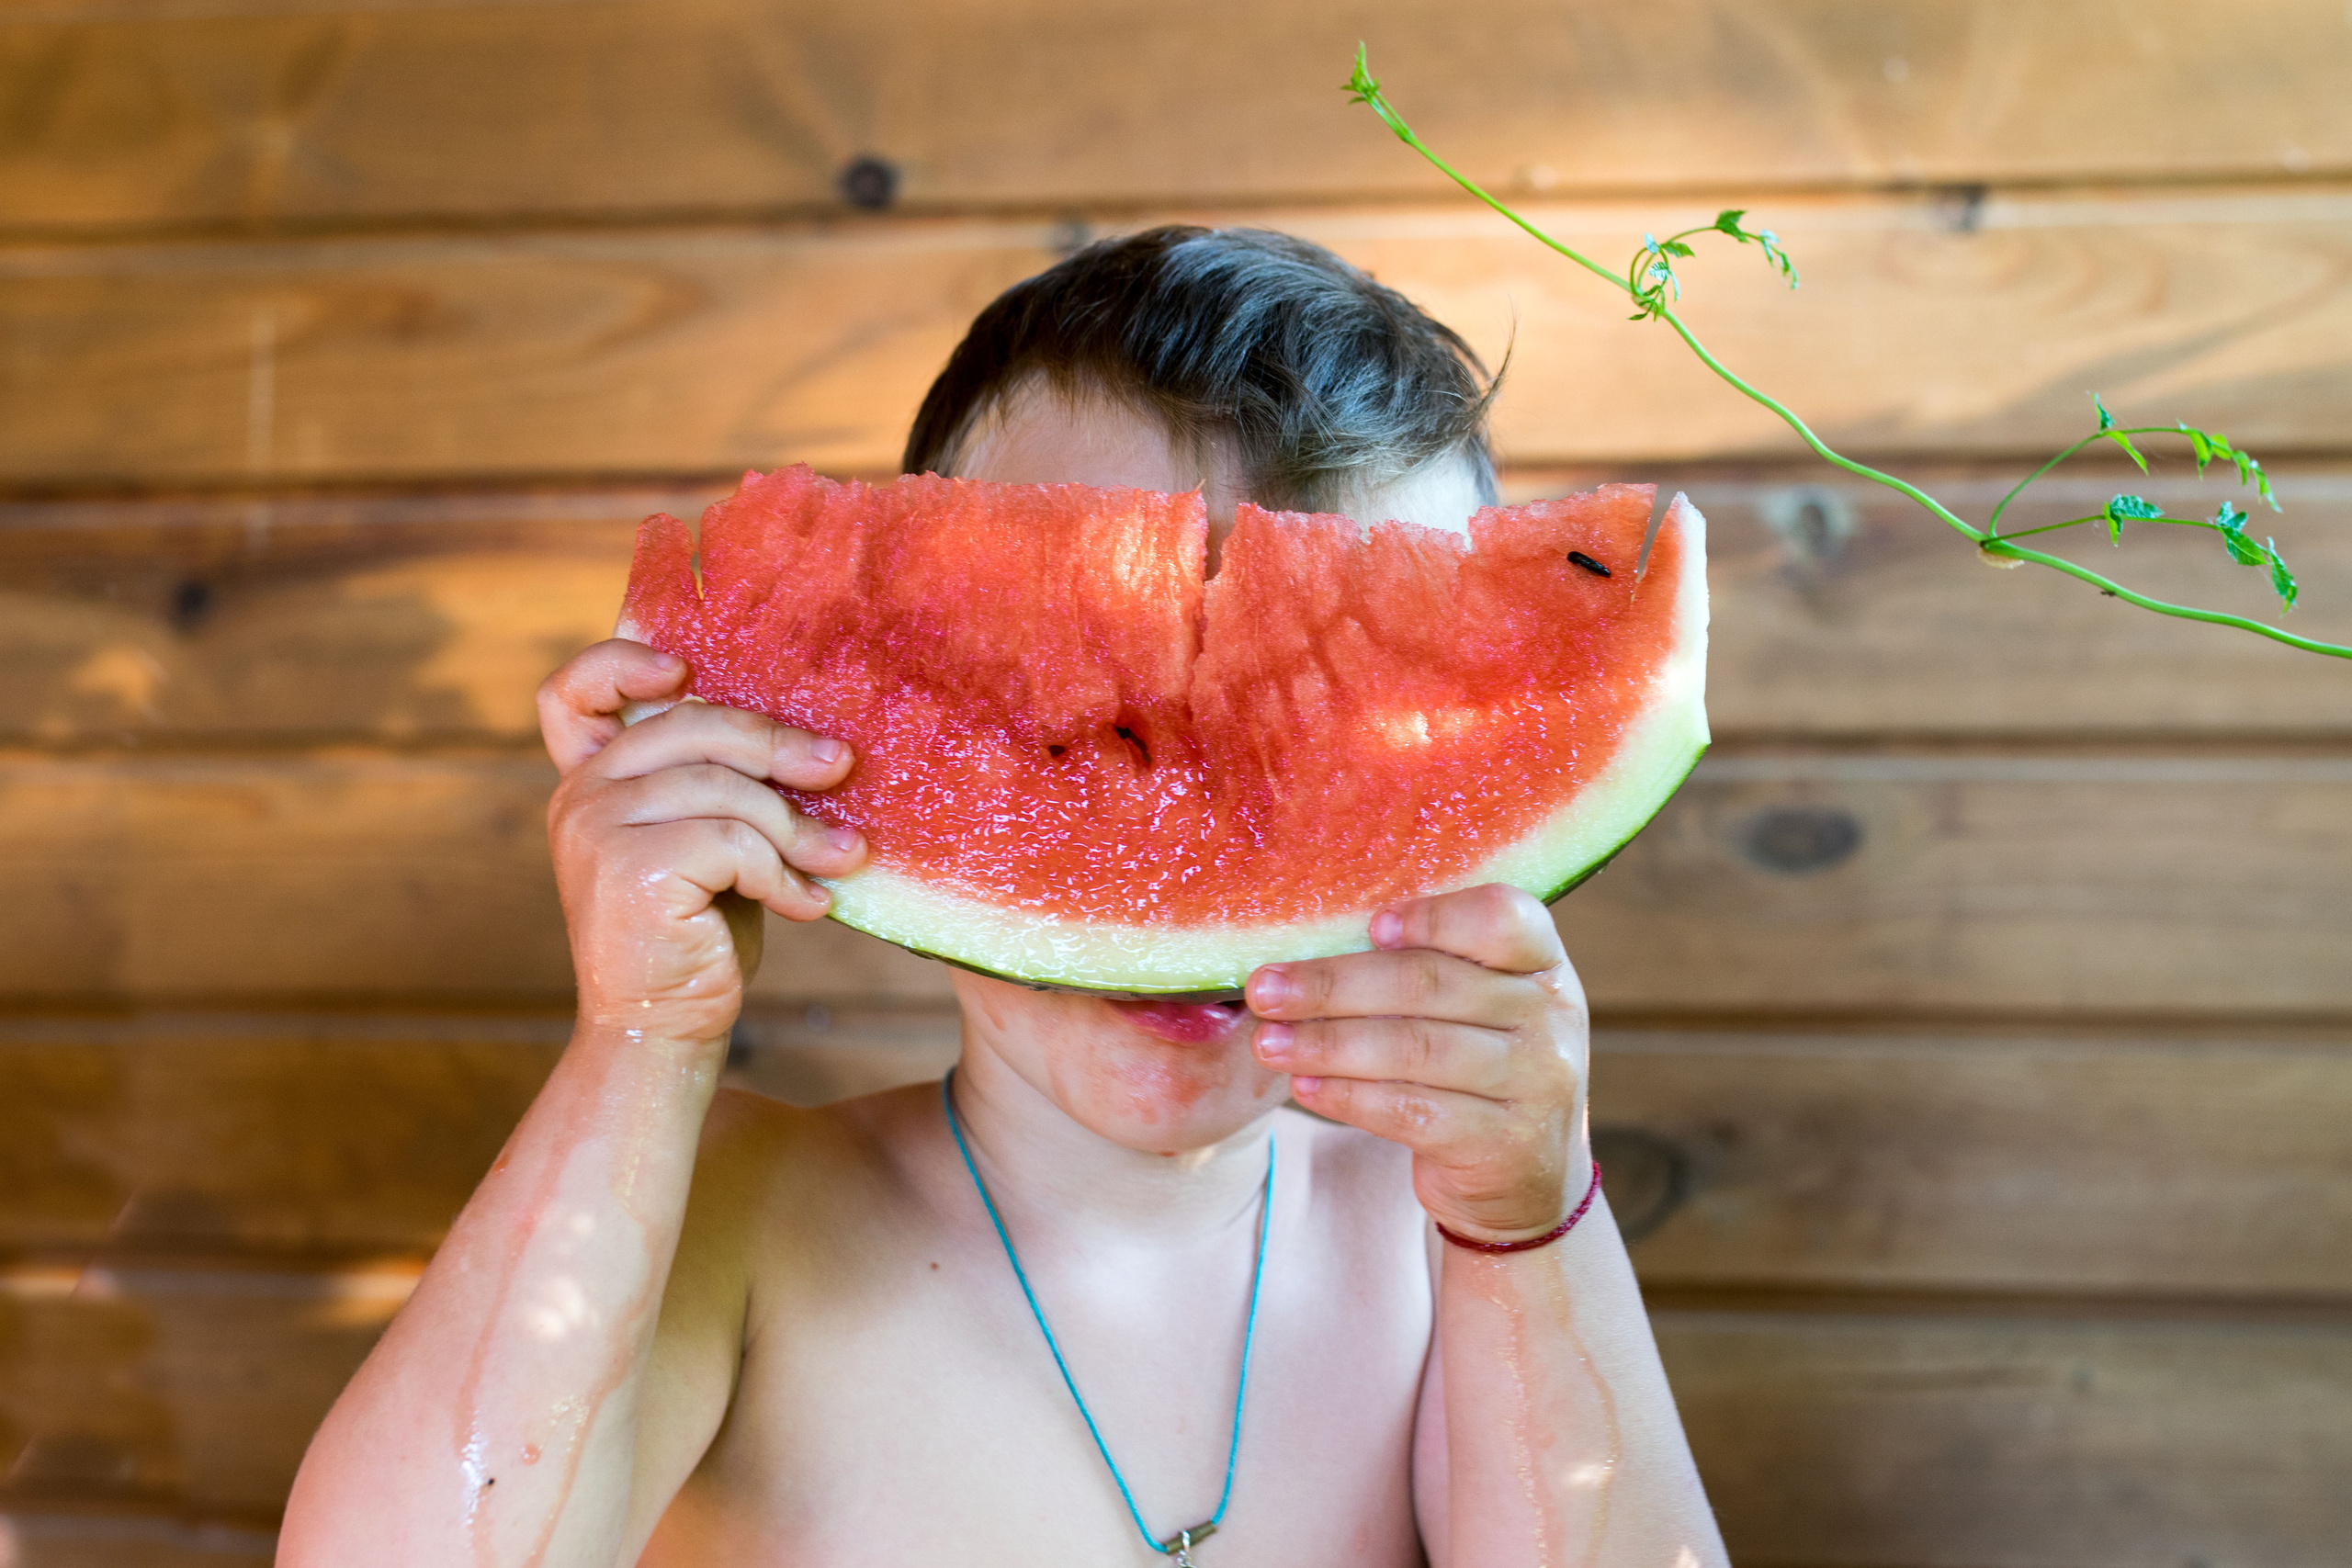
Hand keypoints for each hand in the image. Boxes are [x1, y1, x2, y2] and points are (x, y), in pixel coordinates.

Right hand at [540, 640, 866, 1042]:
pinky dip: (785, 875)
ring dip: (798, 827)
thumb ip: (718, 786)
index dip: (622, 662)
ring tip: (843, 857)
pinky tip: (810, 905)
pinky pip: (735, 843)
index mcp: (590, 780)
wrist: (662, 1029)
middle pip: (691, 727)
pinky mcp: (632, 869)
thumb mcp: (703, 844)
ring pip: (728, 791)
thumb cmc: (697, 933)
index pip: (573, 694)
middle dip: (778, 745)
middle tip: (840, 768)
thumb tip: (817, 741)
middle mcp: (580, 796)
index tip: (686, 671)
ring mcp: (597, 830)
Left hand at [1246, 884, 1589, 1242]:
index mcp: (1543, 962)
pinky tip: (1305, 1085)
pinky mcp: (1504, 1144)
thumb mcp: (1481, 1006)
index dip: (1434, 917)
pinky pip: (1412, 1112)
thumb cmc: (1480, 1066)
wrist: (1528, 1178)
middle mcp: (1550, 1016)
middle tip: (1264, 990)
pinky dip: (1349, 1097)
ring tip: (1269, 1042)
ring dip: (1328, 1044)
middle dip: (1334, 986)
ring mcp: (1535, 1083)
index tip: (1369, 926)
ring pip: (1414, 1050)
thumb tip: (1315, 939)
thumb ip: (1429, 965)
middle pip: (1430, 985)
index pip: (1502, 918)